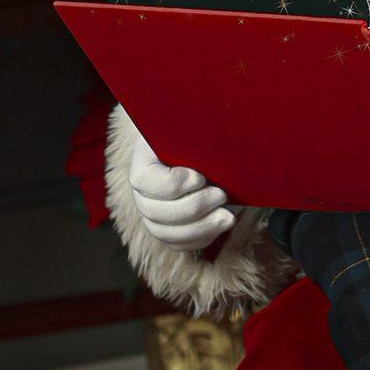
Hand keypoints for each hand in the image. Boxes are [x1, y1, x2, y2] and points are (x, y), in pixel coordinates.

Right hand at [129, 133, 236, 248]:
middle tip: (221, 194)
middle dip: (193, 207)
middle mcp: (142, 190)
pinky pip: (178, 243)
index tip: (200, 177)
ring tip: (227, 216)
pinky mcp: (169, 229)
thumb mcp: (197, 129)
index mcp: (144, 160)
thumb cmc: (204, 137)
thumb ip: (195, 132)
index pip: (143, 180)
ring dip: (200, 228)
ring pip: (164, 233)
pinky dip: (201, 238)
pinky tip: (221, 224)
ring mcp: (153, 212)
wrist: (212, 151)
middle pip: (153, 212)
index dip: (172, 184)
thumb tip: (207, 125)